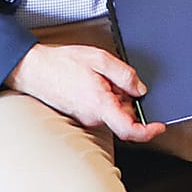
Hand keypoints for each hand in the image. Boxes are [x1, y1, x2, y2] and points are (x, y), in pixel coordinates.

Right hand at [6, 43, 165, 142]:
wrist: (33, 69)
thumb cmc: (62, 63)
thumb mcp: (100, 59)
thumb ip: (125, 75)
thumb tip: (140, 89)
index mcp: (100, 105)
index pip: (129, 129)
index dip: (148, 132)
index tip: (159, 127)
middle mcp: (92, 117)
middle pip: (123, 116)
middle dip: (127, 99)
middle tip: (117, 79)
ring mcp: (84, 118)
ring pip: (112, 112)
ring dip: (114, 96)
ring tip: (101, 76)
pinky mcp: (79, 115)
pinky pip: (100, 110)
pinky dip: (104, 97)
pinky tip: (93, 81)